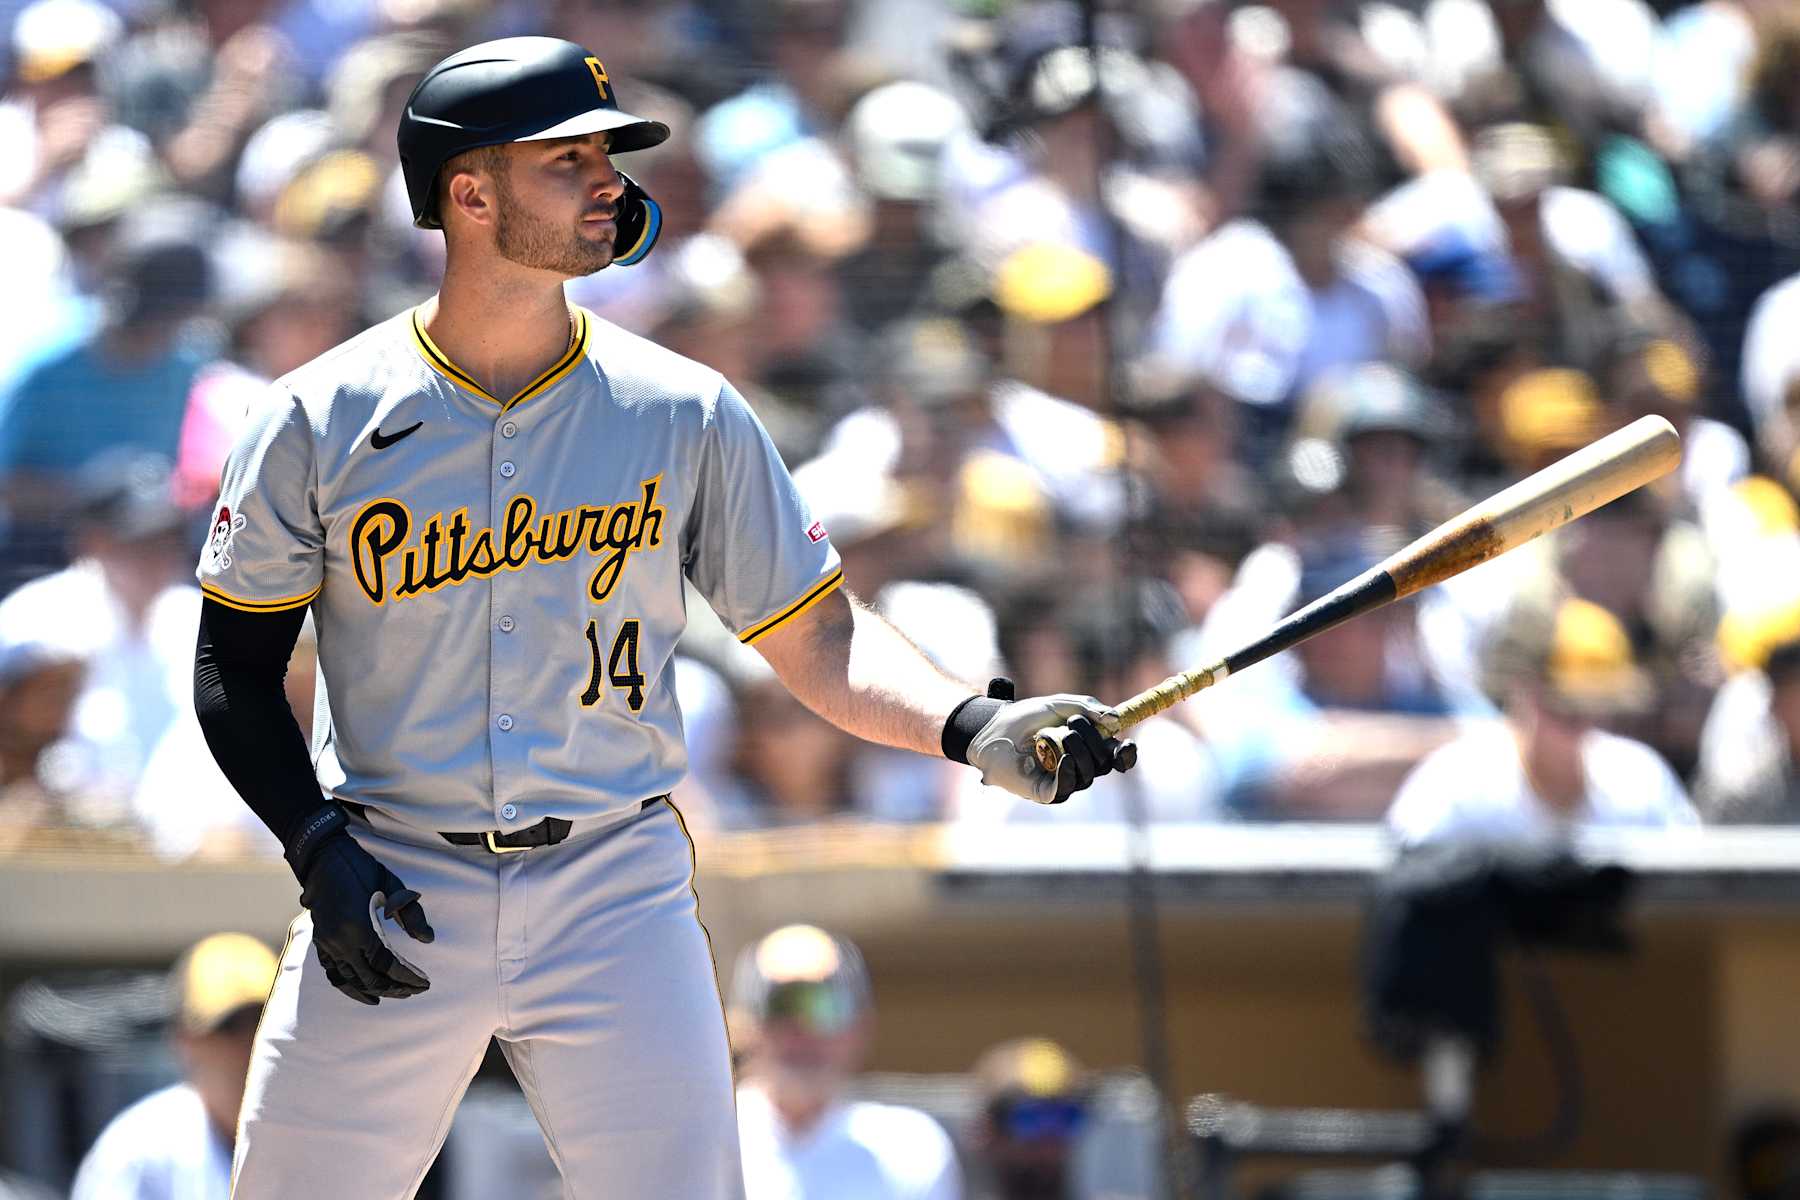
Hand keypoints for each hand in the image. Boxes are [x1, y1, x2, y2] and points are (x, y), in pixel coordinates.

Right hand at [300, 834, 433, 1003]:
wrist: (322, 857)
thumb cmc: (359, 867)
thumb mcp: (392, 885)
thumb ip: (411, 914)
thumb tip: (428, 939)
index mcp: (357, 927)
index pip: (386, 964)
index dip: (407, 976)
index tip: (424, 983)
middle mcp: (339, 941)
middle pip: (369, 977)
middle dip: (394, 987)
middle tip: (415, 990)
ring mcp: (326, 944)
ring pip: (349, 980)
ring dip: (372, 991)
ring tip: (393, 994)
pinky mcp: (319, 942)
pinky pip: (333, 973)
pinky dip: (348, 986)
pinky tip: (363, 991)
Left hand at [968, 694, 1134, 804]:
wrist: (993, 727)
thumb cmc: (1026, 716)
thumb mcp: (1060, 704)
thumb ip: (1089, 707)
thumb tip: (1116, 721)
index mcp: (1088, 747)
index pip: (1116, 758)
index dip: (1126, 755)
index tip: (1126, 743)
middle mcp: (1080, 767)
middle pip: (1104, 764)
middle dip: (1094, 741)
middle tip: (1073, 722)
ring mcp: (1063, 780)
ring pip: (1088, 775)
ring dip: (1079, 751)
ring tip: (1061, 734)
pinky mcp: (1045, 792)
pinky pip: (1066, 788)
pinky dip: (1068, 772)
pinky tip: (1064, 758)